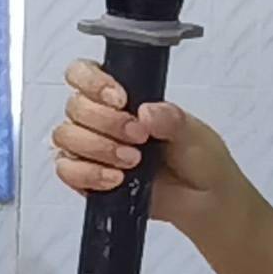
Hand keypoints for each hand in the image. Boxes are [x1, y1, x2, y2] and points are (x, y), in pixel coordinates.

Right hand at [53, 61, 235, 232]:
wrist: (206, 201)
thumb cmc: (200, 160)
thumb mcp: (195, 133)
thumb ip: (172, 119)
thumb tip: (146, 111)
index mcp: (124, 97)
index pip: (84, 73)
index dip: (92, 82)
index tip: (120, 100)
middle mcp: (102, 119)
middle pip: (74, 106)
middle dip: (105, 122)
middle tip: (139, 137)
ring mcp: (91, 148)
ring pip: (65, 136)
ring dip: (97, 148)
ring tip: (132, 161)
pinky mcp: (87, 178)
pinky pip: (66, 170)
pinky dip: (88, 174)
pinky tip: (115, 179)